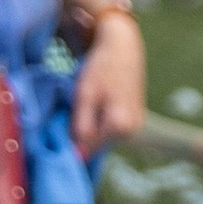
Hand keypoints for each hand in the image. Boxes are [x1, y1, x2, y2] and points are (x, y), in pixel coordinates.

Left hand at [70, 14, 145, 156]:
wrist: (123, 46)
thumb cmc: (102, 68)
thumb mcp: (85, 96)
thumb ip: (81, 128)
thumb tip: (78, 157)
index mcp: (120, 125)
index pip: (86, 150)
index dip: (71, 138)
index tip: (65, 122)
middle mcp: (132, 130)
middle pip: (96, 145)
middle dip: (82, 134)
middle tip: (76, 108)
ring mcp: (136, 126)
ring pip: (103, 138)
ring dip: (92, 127)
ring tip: (89, 103)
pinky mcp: (135, 120)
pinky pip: (111, 131)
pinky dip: (101, 122)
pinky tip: (99, 104)